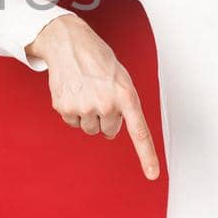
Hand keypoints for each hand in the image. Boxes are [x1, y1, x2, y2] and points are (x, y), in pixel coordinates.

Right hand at [25, 14, 161, 179]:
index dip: (147, 155)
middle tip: (100, 95)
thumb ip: (123, 103)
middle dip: (106, 118)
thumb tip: (111, 130)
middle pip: (108, 131)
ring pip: (89, 129)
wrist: (68, 42)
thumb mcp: (120, 77)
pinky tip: (72, 91)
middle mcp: (106, 104)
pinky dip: (72, 110)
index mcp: (126, 95)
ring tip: (85, 90)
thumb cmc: (97, 59)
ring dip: (88, 115)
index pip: (139, 131)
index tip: (153, 174)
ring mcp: (84, 107)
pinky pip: (72, 122)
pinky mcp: (65, 108)